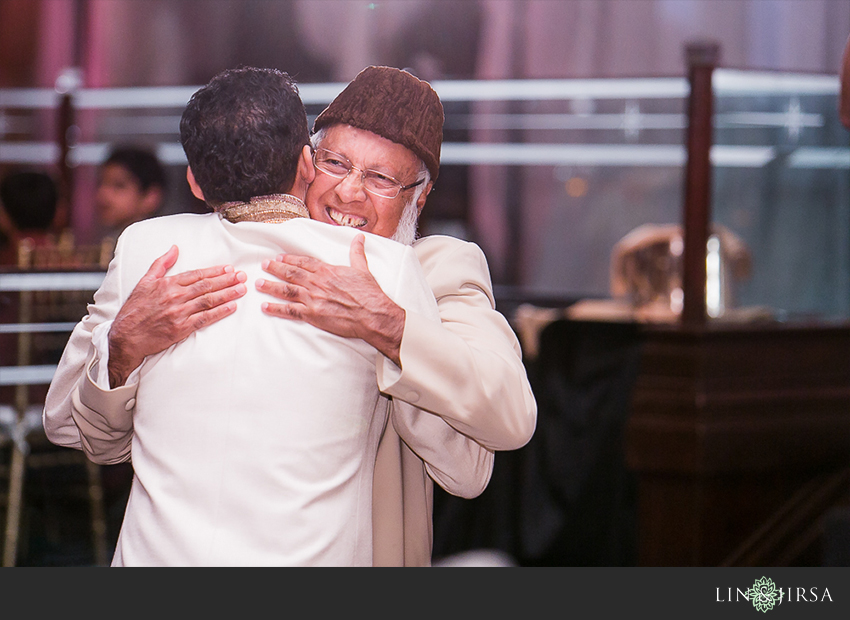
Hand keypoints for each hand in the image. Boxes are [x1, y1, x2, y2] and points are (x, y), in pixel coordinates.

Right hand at [107, 245, 246, 386]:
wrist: (125, 336)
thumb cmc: (135, 309)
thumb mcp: (144, 282)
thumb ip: (161, 264)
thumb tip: (174, 248)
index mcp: (167, 284)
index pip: (196, 275)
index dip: (215, 271)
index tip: (229, 268)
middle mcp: (175, 297)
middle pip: (206, 286)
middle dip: (227, 280)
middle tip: (242, 276)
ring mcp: (179, 313)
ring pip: (208, 301)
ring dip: (227, 294)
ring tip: (242, 289)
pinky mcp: (181, 329)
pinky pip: (205, 319)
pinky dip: (219, 312)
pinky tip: (232, 307)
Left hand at [256, 233, 404, 364]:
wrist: (372, 314)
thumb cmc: (369, 293)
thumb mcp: (363, 269)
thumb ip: (356, 253)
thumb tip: (359, 238)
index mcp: (327, 271)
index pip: (304, 262)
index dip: (290, 260)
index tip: (280, 258)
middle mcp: (317, 282)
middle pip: (291, 274)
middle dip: (276, 269)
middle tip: (264, 265)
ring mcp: (313, 299)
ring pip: (287, 290)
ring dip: (271, 286)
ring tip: (259, 283)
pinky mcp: (313, 315)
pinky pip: (290, 311)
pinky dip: (276, 309)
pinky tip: (266, 307)